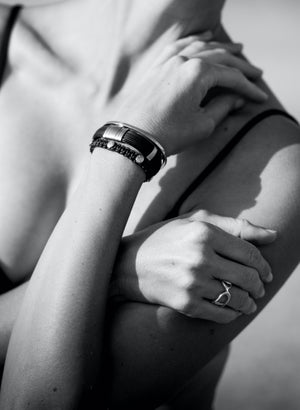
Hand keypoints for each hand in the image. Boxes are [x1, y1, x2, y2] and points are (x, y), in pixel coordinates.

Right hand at [112, 210, 276, 323]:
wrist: (128, 264)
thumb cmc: (164, 238)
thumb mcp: (195, 222)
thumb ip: (235, 226)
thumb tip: (273, 235)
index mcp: (204, 233)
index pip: (249, 253)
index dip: (263, 265)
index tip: (266, 273)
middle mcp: (200, 258)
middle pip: (248, 277)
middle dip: (259, 285)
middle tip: (259, 288)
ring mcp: (192, 283)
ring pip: (237, 298)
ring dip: (248, 302)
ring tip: (248, 301)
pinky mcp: (185, 304)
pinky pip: (221, 315)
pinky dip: (232, 314)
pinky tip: (231, 310)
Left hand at [116, 34, 266, 155]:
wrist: (134, 138)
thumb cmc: (168, 134)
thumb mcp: (203, 124)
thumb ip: (223, 107)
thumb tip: (236, 99)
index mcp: (198, 73)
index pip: (231, 76)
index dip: (248, 87)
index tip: (259, 97)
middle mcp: (184, 60)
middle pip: (219, 57)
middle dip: (240, 66)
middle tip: (256, 73)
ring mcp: (168, 61)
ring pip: (200, 48)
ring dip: (220, 48)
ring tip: (236, 49)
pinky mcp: (156, 67)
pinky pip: (178, 47)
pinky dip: (193, 41)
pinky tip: (203, 38)